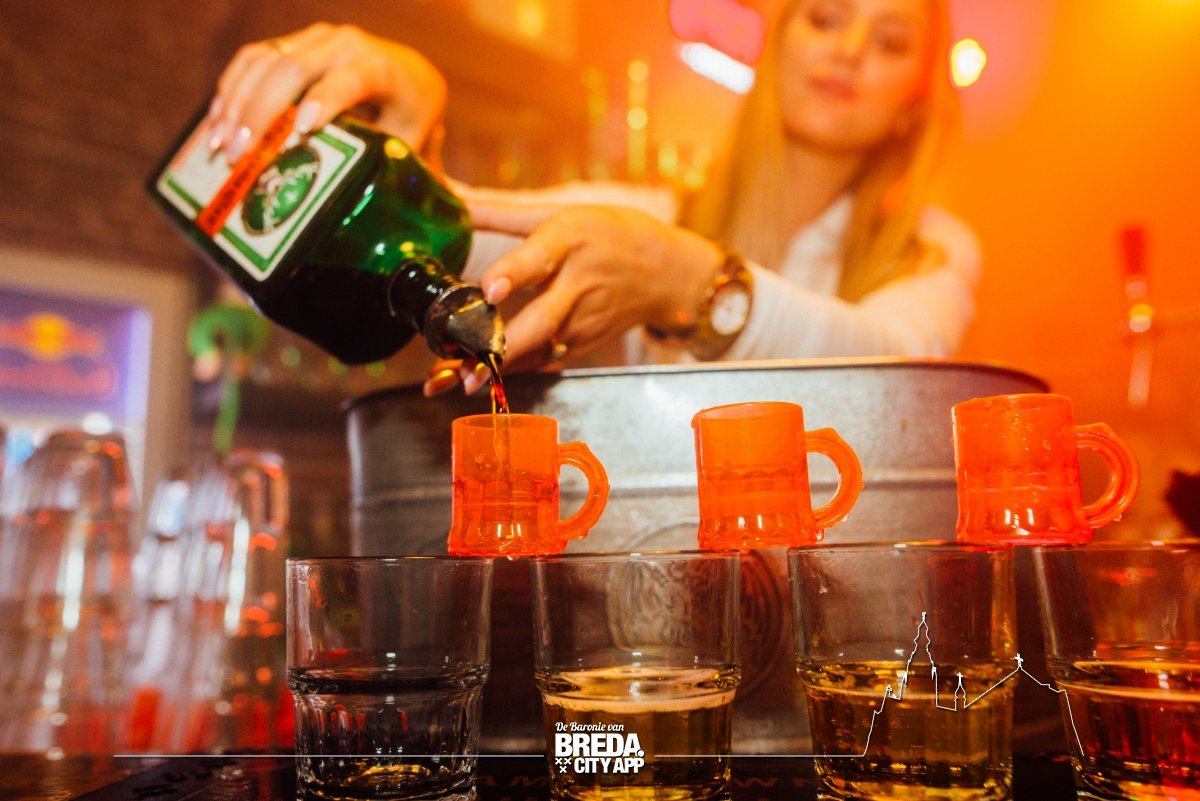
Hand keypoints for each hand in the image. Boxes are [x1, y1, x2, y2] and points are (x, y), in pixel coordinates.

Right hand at [206, 23, 447, 169]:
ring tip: (219, 147)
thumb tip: (374, 224)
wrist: (405, 76)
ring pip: (263, 61)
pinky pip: (253, 60)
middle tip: (237, 157)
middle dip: (259, 114)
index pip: (349, 80)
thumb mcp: (408, 143)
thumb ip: (388, 170)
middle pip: (292, 69)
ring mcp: (315, 40)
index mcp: (381, 68)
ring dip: (236, 104)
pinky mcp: (293, 42)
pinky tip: (217, 123)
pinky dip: (231, 90)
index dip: (324, 102)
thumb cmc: (408, 119)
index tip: (301, 130)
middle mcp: (345, 44)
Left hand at [466, 195, 723, 375]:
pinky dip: (513, 371)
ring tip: (463, 380)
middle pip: (540, 321)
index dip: (513, 274)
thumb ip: (500, 211)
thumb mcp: (558, 212)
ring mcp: (583, 321)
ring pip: (539, 351)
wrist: (664, 272)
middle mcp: (576, 285)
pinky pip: (543, 361)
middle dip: (504, 346)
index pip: (539, 258)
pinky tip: (484, 376)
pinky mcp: (584, 344)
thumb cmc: (606, 233)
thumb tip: (449, 195)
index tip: (489, 289)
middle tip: (469, 366)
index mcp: (568, 241)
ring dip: (501, 367)